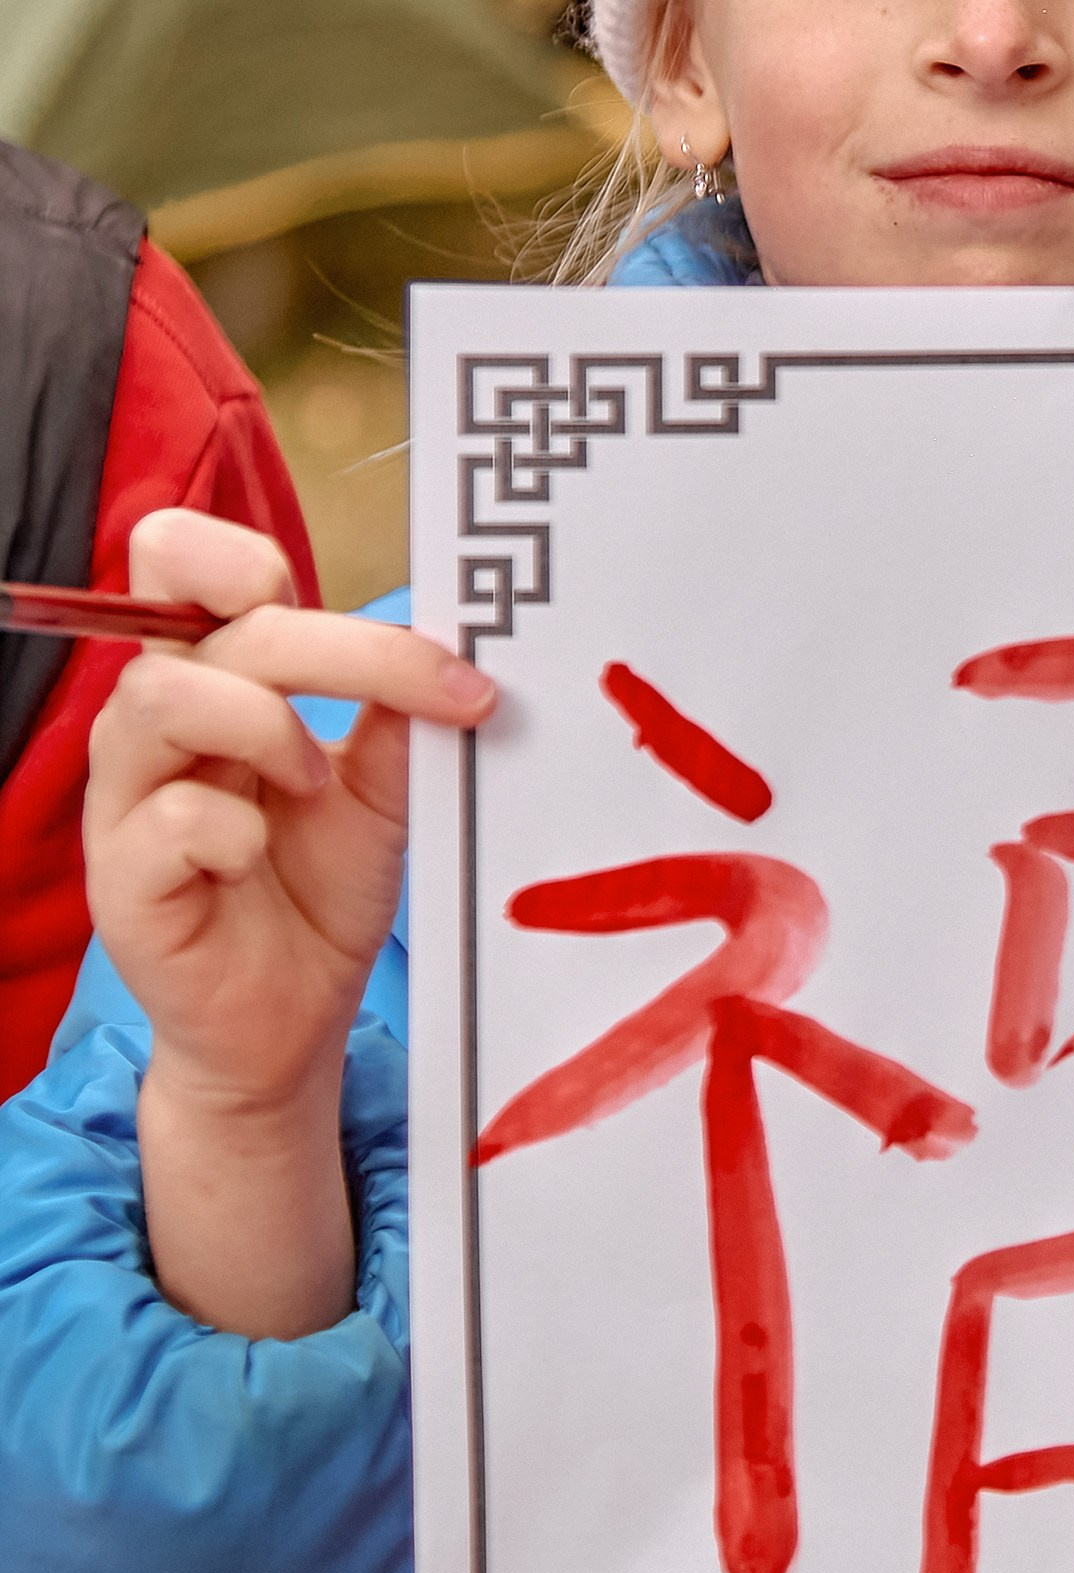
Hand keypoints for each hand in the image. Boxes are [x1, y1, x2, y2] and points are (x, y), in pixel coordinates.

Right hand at [84, 506, 494, 1336]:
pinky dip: (234, 827)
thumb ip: (397, 707)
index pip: (174, 557)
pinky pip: (168, 818)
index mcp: (213, 677)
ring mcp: (127, 801)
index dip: (233, 551)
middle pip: (203, 623)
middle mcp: (156, 724)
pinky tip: (261, 856)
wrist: (293, 1022)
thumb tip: (452, 636)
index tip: (322, 591)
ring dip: (264, 726)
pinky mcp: (122, 881)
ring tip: (316, 782)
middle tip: (433, 688)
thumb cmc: (321, 892)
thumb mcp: (383, 784)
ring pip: (161, 699)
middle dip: (334, 646)